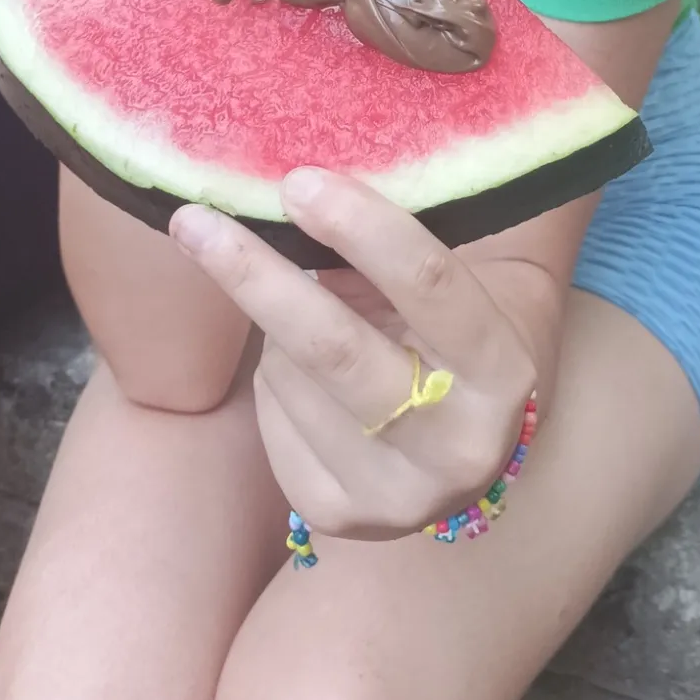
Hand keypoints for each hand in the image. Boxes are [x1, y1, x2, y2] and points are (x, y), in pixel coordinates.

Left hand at [169, 169, 540, 539]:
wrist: (476, 443)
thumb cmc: (461, 335)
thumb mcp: (461, 284)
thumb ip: (391, 253)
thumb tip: (291, 203)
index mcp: (503, 371)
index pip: (428, 283)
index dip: (360, 226)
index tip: (297, 182)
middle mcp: (456, 447)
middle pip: (335, 349)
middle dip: (256, 277)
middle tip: (196, 222)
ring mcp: (395, 496)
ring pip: (291, 377)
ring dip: (277, 325)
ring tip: (311, 313)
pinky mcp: (338, 517)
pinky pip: (273, 416)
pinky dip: (273, 376)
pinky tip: (304, 371)